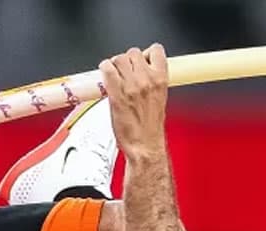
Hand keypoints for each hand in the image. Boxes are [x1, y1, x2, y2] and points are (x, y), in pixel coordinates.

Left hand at [100, 44, 169, 158]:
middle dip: (127, 60)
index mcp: (161, 80)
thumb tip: (142, 70)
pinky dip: (104, 70)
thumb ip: (152, 81)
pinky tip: (106, 78)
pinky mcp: (116, 93)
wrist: (144, 145)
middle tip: (124, 74)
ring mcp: (131, 86)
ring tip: (115, 78)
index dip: (146, 53)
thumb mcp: (159, 99)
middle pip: (133, 52)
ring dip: (114, 65)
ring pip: (118, 58)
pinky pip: (106, 68)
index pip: (155, 50)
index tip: (142, 61)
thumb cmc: (151, 127)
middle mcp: (147, 80)